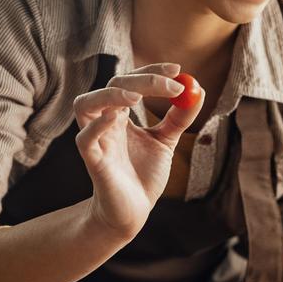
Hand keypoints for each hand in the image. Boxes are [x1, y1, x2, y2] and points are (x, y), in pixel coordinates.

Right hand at [73, 62, 203, 242]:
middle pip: (113, 86)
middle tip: (174, 85)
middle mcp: (104, 122)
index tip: (177, 69)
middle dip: (143, 80)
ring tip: (137, 96)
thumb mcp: (165, 141)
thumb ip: (179, 117)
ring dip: (110, 95)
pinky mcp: (93, 162)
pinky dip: (96, 126)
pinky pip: (85, 140)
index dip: (151, 71)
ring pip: (85, 104)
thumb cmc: (143, 175)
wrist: (133, 211)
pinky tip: (114, 118)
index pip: (130, 80)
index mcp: (120, 113)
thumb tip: (197, 90)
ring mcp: (97, 141)